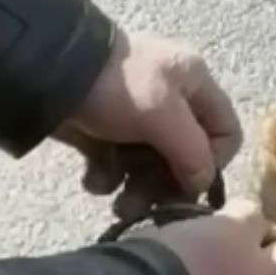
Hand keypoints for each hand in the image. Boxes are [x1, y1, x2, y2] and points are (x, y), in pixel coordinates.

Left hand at [60, 31, 241, 199]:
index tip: (187, 181)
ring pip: (150, 170)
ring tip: (118, 202)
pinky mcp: (105, 135)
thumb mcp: (163, 115)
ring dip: (135, 190)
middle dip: (165, 186)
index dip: (213, 163)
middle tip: (144, 202)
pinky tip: (91, 178)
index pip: (226, 133)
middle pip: (185, 160)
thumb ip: (192, 153)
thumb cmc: (116, 88)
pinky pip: (117, 168)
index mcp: (194, 85)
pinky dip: (106, 179)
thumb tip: (202, 185)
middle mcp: (170, 103)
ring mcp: (136, 120)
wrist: (48, 72)